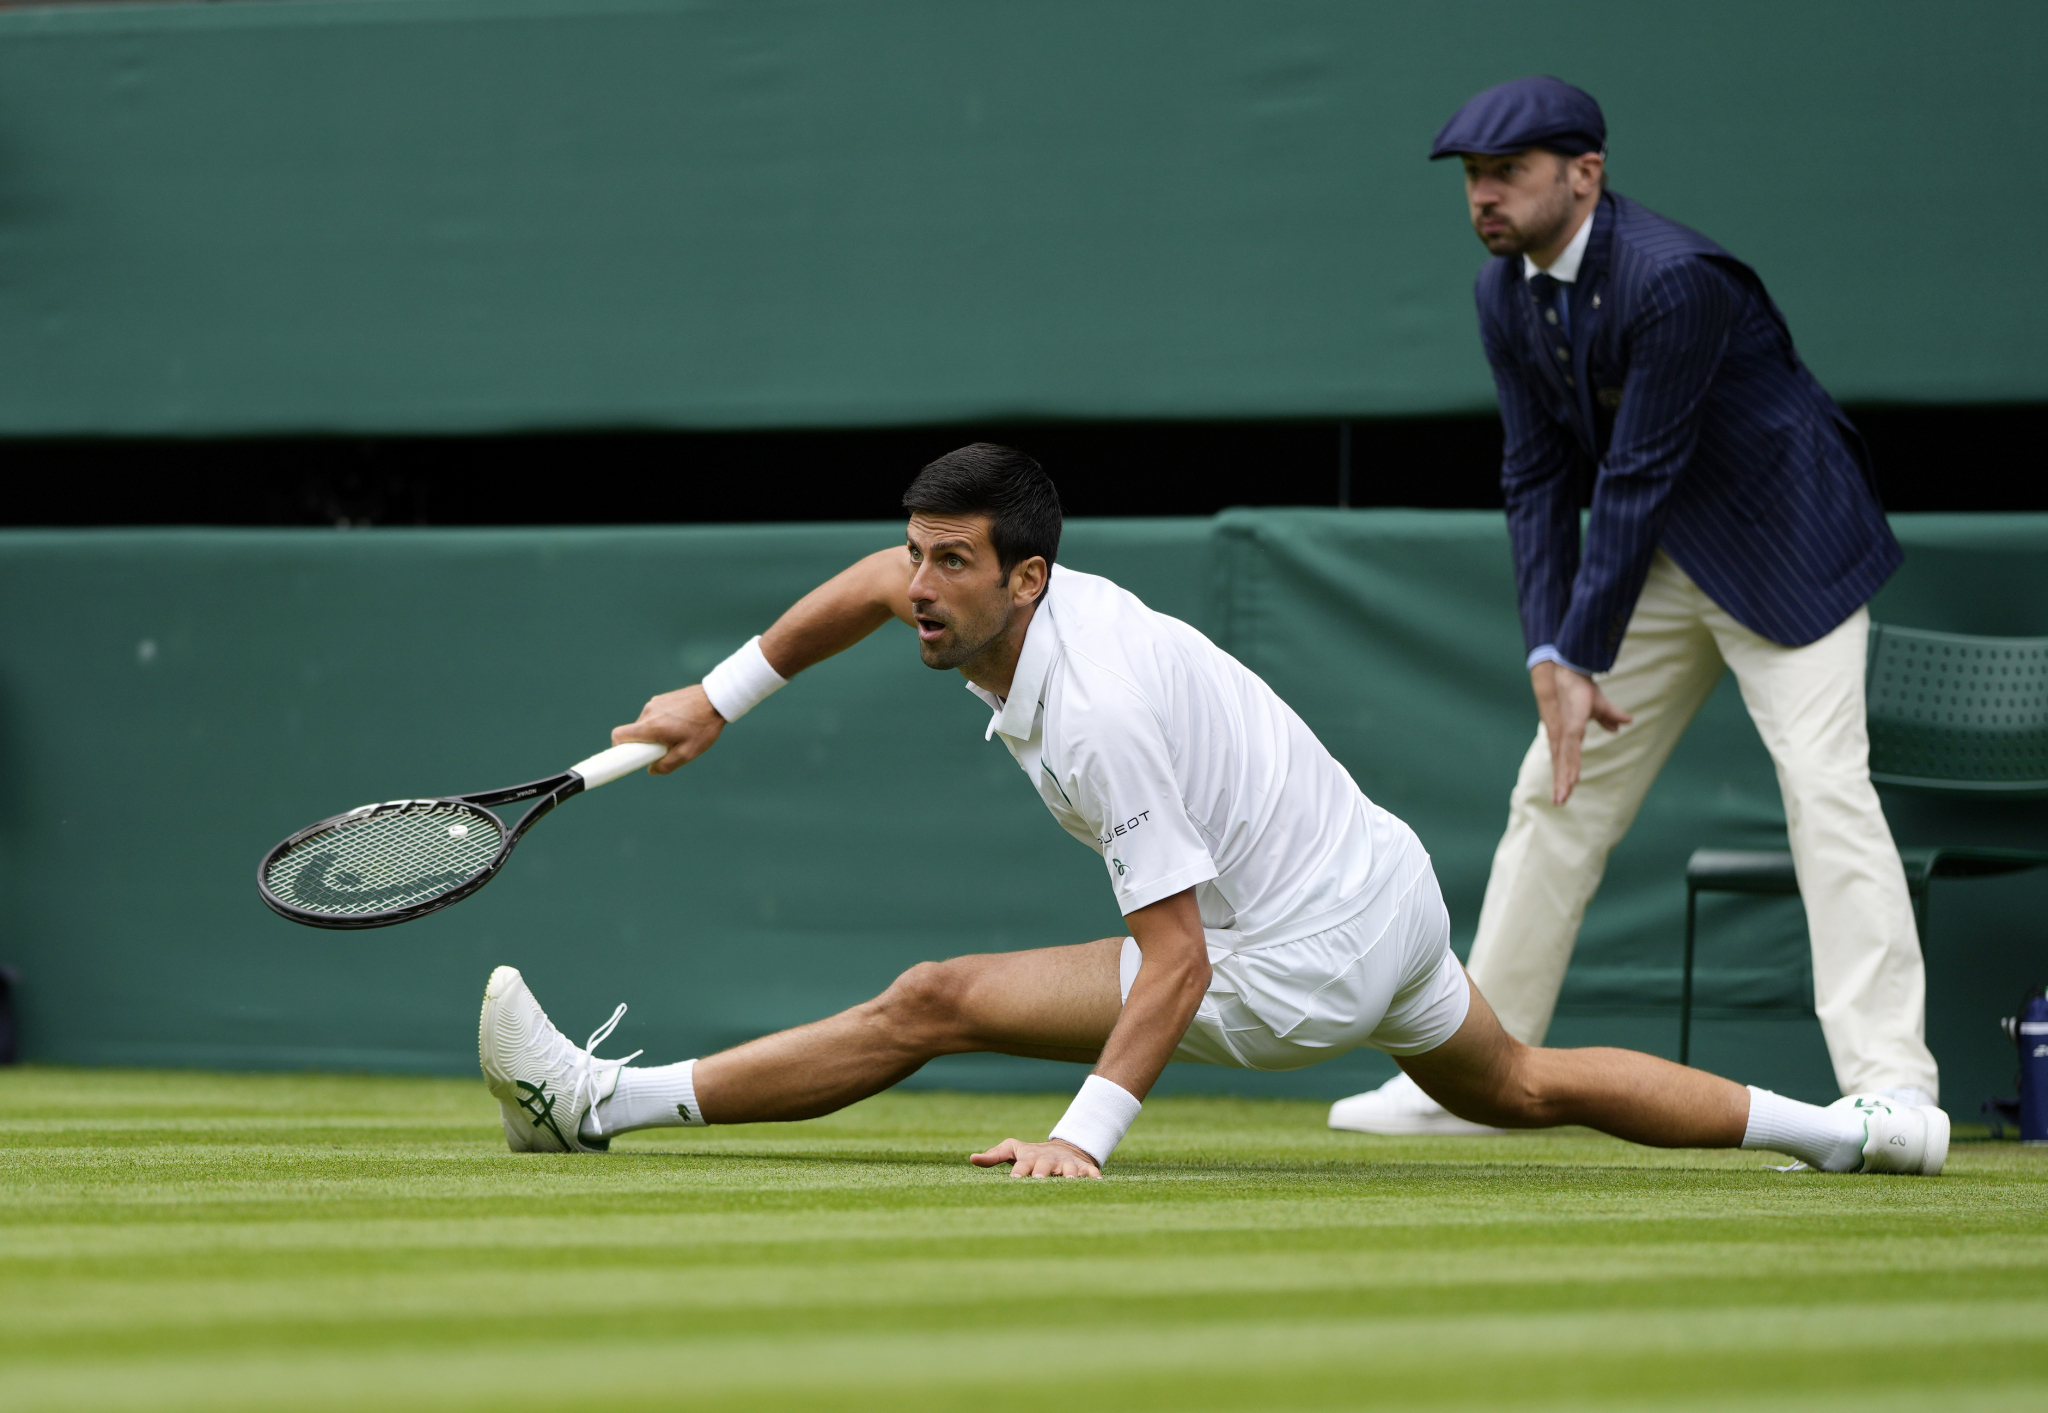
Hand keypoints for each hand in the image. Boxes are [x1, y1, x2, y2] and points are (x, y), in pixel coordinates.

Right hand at [612, 684, 726, 774]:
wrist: (716, 699)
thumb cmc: (703, 726)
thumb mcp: (688, 752)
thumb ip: (667, 765)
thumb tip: (652, 770)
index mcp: (651, 726)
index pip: (619, 736)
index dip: (618, 749)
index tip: (627, 757)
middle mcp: (648, 712)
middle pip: (634, 733)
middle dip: (645, 744)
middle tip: (665, 749)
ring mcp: (654, 703)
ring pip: (645, 724)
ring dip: (655, 733)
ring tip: (678, 734)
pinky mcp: (661, 698)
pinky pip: (654, 715)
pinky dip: (661, 723)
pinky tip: (681, 724)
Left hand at [969, 1137, 1102, 1177]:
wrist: (1063, 1148)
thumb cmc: (1031, 1154)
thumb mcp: (1013, 1151)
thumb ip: (993, 1156)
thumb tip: (972, 1158)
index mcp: (1030, 1158)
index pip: (1023, 1164)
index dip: (1019, 1171)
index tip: (1014, 1179)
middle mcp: (1049, 1161)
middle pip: (1045, 1167)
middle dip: (1043, 1173)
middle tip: (1040, 1180)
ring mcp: (1067, 1164)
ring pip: (1069, 1170)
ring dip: (1069, 1175)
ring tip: (1070, 1181)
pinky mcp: (1084, 1168)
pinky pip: (1090, 1172)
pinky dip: (1094, 1177)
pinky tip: (1098, 1183)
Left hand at [1530, 661, 1632, 804]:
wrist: (1571, 674)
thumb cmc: (1582, 689)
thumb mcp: (1601, 707)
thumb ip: (1611, 717)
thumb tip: (1624, 723)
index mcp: (1570, 735)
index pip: (1568, 759)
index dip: (1567, 774)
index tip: (1564, 791)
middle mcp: (1564, 737)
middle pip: (1563, 765)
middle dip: (1561, 784)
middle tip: (1559, 803)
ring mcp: (1566, 734)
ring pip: (1565, 762)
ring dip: (1564, 780)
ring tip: (1561, 798)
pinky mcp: (1570, 728)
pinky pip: (1571, 751)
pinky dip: (1570, 765)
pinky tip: (1570, 779)